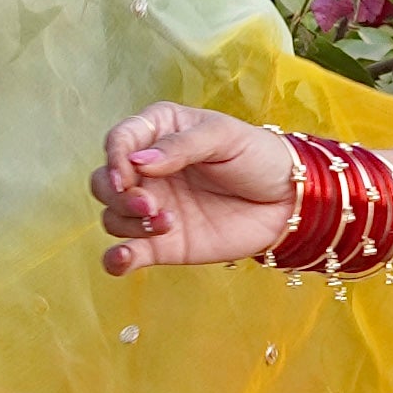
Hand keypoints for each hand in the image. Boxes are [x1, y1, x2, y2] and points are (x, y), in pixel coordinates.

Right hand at [92, 104, 297, 275]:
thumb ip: (181, 146)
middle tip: (149, 204)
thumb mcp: (224, 137)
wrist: (287, 201)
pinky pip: (125, 254)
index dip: (116, 157)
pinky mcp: (161, 243)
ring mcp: (152, 208)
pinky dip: (116, 259)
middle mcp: (148, 171)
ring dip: (128, 222)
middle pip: (105, 181)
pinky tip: (124, 258)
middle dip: (118, 194)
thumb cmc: (257, 157)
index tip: (129, 175)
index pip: (119, 140)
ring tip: (167, 223)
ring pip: (112, 215)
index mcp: (159, 133)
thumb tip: (139, 160)